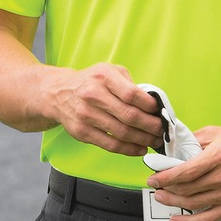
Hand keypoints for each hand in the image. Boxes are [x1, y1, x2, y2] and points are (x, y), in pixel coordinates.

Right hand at [43, 64, 162, 154]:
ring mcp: (86, 115)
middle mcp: (93, 95)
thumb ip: (129, 84)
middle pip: (130, 116)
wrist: (58, 93)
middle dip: (151, 126)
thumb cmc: (90, 82)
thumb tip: (152, 105)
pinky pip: (111, 145)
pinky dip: (129, 150)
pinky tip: (140, 149)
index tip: (160, 112)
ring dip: (143, 140)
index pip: (132, 94)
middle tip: (162, 130)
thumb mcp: (109, 71)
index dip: (150, 106)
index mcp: (103, 77)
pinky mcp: (82, 132)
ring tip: (154, 140)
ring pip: (122, 133)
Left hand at [152, 125, 220, 220]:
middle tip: (157, 187)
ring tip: (163, 198)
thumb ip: (194, 140)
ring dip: (173, 202)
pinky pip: (207, 219)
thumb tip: (173, 149)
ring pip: (193, 204)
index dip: (165, 177)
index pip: (185, 172)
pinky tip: (176, 220)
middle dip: (166, 189)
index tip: (154, 178)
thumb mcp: (219, 133)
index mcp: (218, 157)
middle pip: (187, 189)